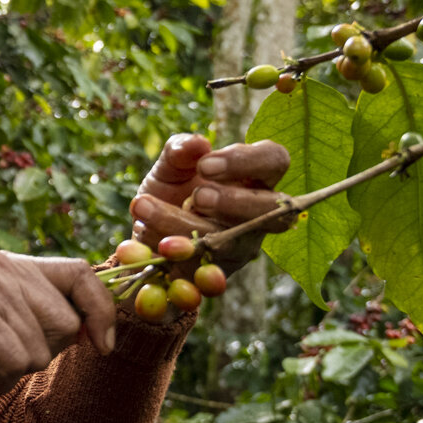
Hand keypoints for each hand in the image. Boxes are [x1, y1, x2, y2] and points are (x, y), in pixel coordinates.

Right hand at [0, 251, 117, 395]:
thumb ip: (20, 305)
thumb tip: (81, 332)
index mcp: (9, 261)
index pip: (83, 273)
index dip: (103, 311)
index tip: (102, 345)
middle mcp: (4, 268)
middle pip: (67, 324)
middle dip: (42, 353)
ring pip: (42, 351)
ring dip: (12, 372)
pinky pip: (16, 363)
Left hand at [129, 133, 291, 273]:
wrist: (147, 232)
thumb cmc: (171, 190)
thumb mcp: (169, 167)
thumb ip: (179, 151)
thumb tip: (197, 143)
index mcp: (254, 178)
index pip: (275, 160)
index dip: (247, 161)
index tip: (205, 164)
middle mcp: (258, 214)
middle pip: (273, 209)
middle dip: (234, 202)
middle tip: (196, 196)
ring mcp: (242, 246)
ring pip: (233, 242)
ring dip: (190, 230)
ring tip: (148, 214)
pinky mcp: (218, 274)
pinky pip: (209, 279)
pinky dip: (183, 270)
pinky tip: (158, 254)